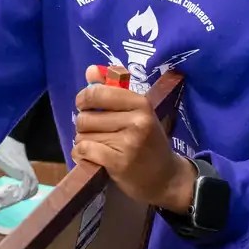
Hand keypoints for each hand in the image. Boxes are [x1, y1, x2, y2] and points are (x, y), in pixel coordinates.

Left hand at [71, 65, 195, 212]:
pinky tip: (91, 157)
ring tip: (98, 147)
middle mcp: (136, 121)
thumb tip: (90, 70)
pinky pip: (84, 150)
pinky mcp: (119, 163)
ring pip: (83, 135)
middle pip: (86, 117)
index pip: (98, 93)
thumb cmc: (149, 142)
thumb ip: (112, 90)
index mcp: (141, 104)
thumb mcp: (137, 113)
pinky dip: (81, 154)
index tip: (85, 106)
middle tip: (96, 133)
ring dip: (84, 141)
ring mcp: (128, 143)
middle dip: (84, 126)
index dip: (84, 99)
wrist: (167, 178)